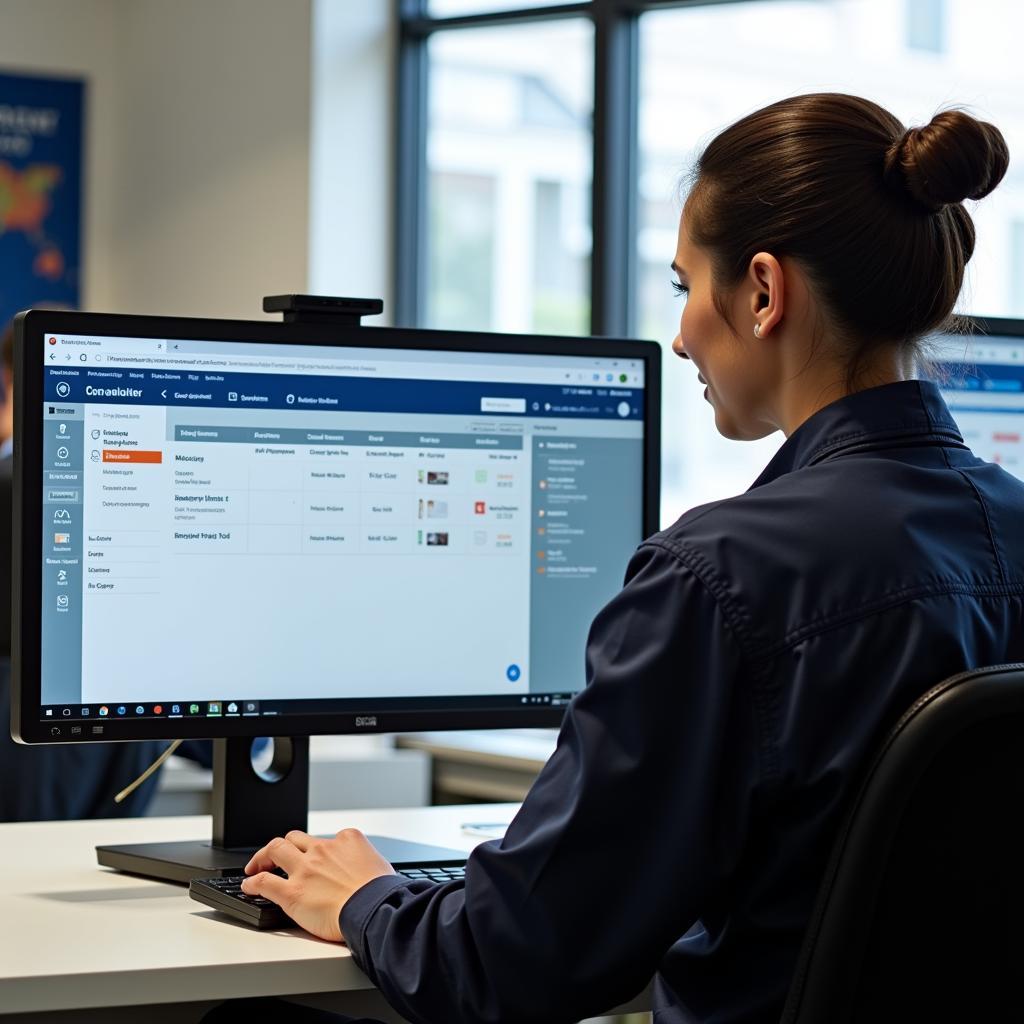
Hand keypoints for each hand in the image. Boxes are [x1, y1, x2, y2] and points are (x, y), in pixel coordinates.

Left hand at [241, 828, 396, 940]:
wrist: (375, 909)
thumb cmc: (382, 893)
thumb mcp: (380, 866)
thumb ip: (366, 864)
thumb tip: (368, 874)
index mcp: (347, 840)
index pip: (327, 839)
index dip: (319, 850)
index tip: (315, 859)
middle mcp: (323, 850)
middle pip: (294, 838)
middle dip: (283, 845)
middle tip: (275, 856)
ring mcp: (305, 869)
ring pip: (275, 849)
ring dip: (263, 856)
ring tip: (255, 866)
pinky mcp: (292, 893)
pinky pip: (263, 883)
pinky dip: (252, 882)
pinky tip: (248, 886)